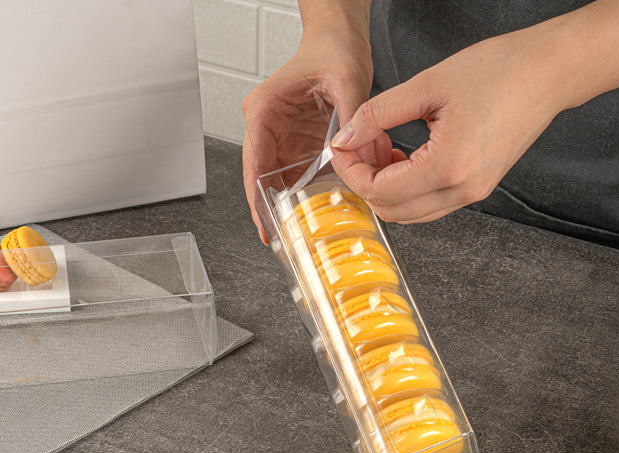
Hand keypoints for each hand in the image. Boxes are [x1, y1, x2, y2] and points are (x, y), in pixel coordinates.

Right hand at [242, 29, 372, 242]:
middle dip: (272, 209)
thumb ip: (352, 116)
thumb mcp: (346, 78)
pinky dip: (313, 192)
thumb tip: (357, 150)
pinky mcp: (301, 145)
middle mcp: (269, 127)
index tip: (264, 222)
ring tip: (303, 231)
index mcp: (265, 110)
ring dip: (294, 204)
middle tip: (283, 239)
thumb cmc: (331, 49)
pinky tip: (323, 209)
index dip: (257, 195)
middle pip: (263, 177)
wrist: (340, 39)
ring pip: (282, 181)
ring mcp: (284, 138)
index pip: (253, 160)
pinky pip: (302, 176)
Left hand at [330, 31, 569, 223]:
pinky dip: (408, 189)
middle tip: (359, 146)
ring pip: (410, 214)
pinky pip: (430, 205)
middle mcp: (463, 190)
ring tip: (383, 149)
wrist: (549, 73)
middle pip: (391, 212)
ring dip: (386, 189)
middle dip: (365, 182)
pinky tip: (405, 157)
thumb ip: (378, 114)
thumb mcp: (428, 84)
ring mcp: (473, 194)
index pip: (380, 191)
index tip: (342, 147)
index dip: (351, 171)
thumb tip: (347, 135)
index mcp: (449, 166)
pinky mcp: (478, 189)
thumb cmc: (501, 70)